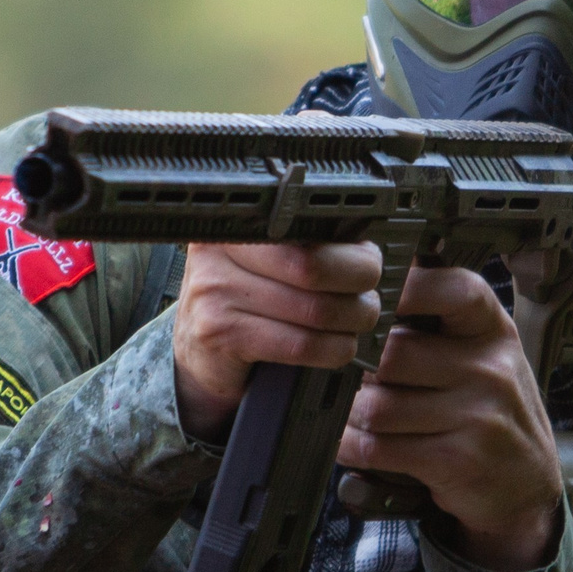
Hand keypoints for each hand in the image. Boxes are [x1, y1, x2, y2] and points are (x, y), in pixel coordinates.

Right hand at [172, 242, 381, 440]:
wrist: (201, 351)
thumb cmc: (249, 302)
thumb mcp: (270, 263)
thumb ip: (311, 247)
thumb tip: (370, 255)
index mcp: (240, 220)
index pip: (312, 229)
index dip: (350, 253)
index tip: (368, 268)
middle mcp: (220, 248)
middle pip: (314, 267)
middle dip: (356, 291)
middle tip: (368, 304)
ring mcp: (214, 290)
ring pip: (313, 309)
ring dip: (349, 326)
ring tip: (354, 327)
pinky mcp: (219, 333)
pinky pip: (298, 344)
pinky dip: (330, 351)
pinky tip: (336, 349)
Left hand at [341, 265, 562, 571]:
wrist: (528, 486)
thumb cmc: (494, 415)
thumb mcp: (484, 358)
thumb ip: (439, 328)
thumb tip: (366, 301)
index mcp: (495, 332)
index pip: (453, 289)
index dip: (405, 288)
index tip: (371, 300)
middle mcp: (491, 369)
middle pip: (393, 353)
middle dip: (358, 370)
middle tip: (349, 377)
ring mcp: (478, 416)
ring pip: (377, 405)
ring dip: (352, 414)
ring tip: (354, 415)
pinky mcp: (458, 460)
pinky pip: (378, 447)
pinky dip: (351, 446)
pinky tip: (354, 443)